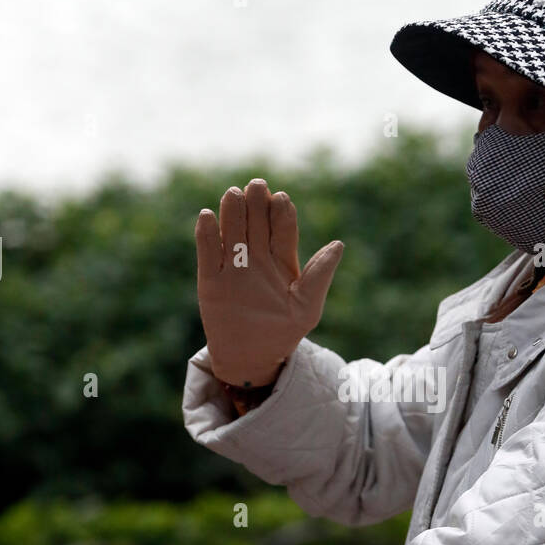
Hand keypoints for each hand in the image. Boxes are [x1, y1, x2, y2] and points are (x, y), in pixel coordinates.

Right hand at [196, 178, 343, 388]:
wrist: (252, 358)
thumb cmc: (284, 332)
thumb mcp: (307, 307)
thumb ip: (319, 276)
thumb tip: (338, 245)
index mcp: (282, 259)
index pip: (282, 227)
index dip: (281, 212)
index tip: (281, 199)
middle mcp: (256, 256)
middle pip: (256, 222)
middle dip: (256, 203)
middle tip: (257, 186)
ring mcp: (232, 266)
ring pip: (231, 230)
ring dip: (232, 211)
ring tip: (234, 194)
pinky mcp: (210, 278)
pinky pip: (207, 251)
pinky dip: (206, 235)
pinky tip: (207, 217)